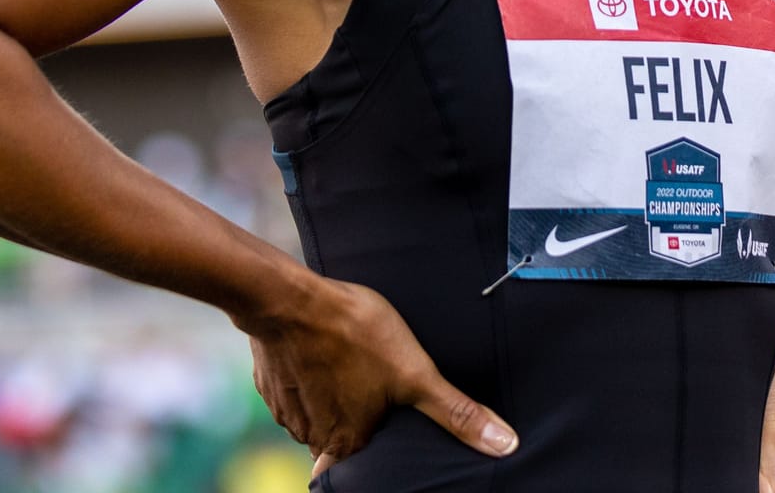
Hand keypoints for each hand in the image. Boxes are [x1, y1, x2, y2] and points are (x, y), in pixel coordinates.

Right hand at [237, 275, 517, 474]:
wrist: (289, 300)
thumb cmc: (353, 334)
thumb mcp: (416, 373)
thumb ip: (456, 413)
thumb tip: (504, 445)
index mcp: (344, 441)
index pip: (351, 476)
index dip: (364, 467)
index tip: (376, 449)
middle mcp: (311, 434)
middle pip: (333, 445)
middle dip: (351, 429)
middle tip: (369, 405)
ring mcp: (285, 408)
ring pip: (313, 417)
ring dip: (329, 402)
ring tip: (351, 375)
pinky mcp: (270, 380)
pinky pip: (292, 391)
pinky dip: (307, 379)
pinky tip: (324, 356)